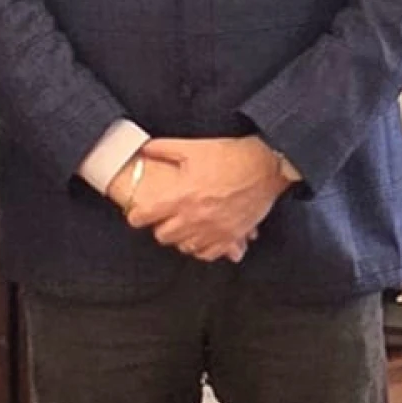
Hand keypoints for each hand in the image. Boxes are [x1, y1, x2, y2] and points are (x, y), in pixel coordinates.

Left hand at [127, 137, 291, 262]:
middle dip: (159, 226)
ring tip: (182, 225)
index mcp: (182, 196)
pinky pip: (208, 254)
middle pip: (163, 236)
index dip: (136, 215)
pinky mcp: (231, 237)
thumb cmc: (230, 156)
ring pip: (184, 247)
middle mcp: (195, 218)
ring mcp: (214, 231)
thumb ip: (164, 149)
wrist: (265, 166)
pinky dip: (201, 248)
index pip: (145, 216)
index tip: (136, 214)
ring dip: (180, 237)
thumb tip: (143, 149)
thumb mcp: (193, 148)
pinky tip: (201, 236)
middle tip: (163, 217)